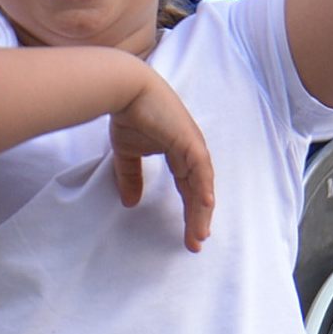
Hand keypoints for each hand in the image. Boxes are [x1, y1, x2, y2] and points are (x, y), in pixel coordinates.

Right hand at [107, 64, 215, 251]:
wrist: (127, 90)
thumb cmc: (129, 115)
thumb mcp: (127, 153)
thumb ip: (131, 176)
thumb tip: (130, 203)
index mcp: (178, 151)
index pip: (188, 185)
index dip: (189, 209)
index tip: (189, 234)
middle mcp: (190, 148)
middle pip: (198, 188)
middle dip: (198, 216)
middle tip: (196, 242)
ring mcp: (191, 142)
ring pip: (201, 182)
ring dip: (202, 209)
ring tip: (200, 234)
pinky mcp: (188, 138)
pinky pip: (199, 166)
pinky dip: (203, 186)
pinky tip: (206, 204)